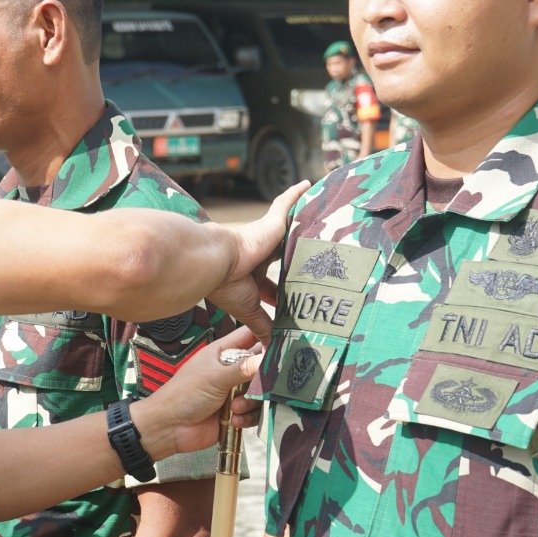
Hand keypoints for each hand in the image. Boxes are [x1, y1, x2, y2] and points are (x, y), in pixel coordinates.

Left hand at [136, 327, 264, 457]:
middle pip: (261, 367)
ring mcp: (234, 391)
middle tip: (258, 387)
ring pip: (260, 393)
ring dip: (251, 402)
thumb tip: (267, 359)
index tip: (284, 347)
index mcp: (222, 352)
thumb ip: (242, 368)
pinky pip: (254, 413)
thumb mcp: (214, 377)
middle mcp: (231, 370)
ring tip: (234, 407)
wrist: (169, 429)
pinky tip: (232, 420)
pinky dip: (246, 417)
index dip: (267, 337)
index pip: (250, 336)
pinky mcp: (235, 412)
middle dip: (261, 379)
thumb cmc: (184, 395)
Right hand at [208, 182, 309, 339]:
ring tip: (324, 219)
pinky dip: (296, 193)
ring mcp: (266, 237)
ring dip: (302, 222)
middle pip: (286, 256)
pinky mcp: (271, 223)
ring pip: (291, 228)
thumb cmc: (225, 284)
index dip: (284, 291)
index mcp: (252, 275)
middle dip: (298, 258)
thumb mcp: (249, 308)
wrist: (213, 260)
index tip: (296, 299)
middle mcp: (261, 255)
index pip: (273, 285)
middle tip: (320, 263)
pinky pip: (286, 203)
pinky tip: (309, 184)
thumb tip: (272, 352)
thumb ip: (263, 326)